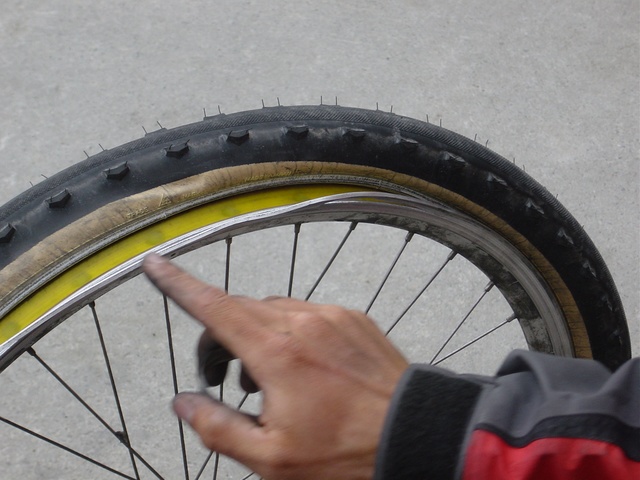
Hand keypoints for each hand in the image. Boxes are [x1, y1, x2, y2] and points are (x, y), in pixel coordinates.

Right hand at [143, 253, 408, 479]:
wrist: (415, 434)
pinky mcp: (352, 317)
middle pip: (240, 309)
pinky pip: (307, 313)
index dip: (179, 285)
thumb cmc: (346, 452)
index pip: (214, 308)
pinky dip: (291, 332)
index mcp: (276, 353)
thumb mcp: (271, 457)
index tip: (155, 265)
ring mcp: (330, 315)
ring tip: (268, 381)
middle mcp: (302, 322)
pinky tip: (305, 368)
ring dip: (257, 336)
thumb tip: (183, 402)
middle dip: (220, 336)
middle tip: (222, 377)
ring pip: (273, 310)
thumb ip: (217, 427)